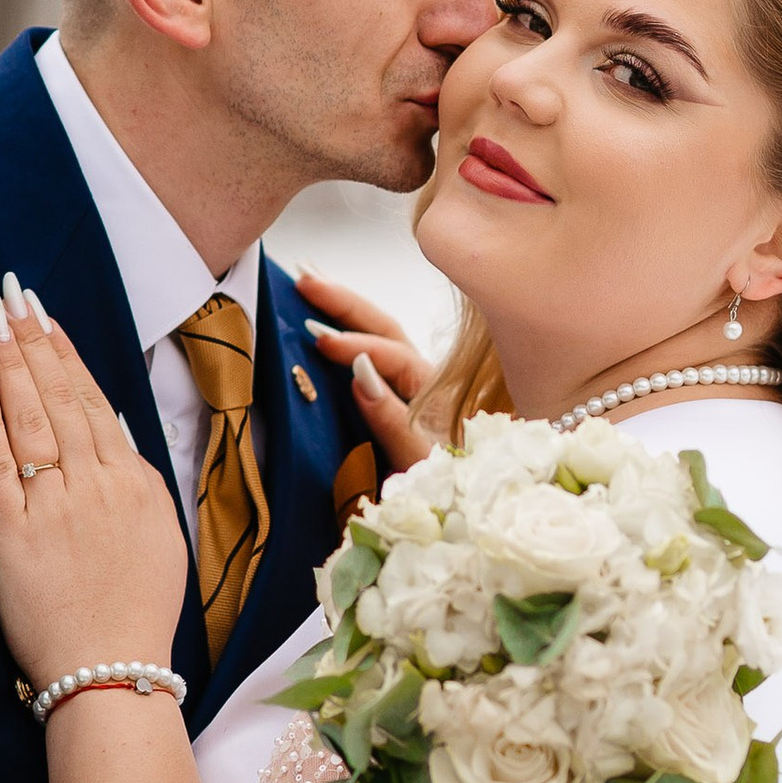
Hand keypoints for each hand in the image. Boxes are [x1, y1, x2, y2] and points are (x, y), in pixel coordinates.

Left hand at [0, 281, 191, 692]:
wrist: (112, 674)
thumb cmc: (134, 612)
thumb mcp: (158, 536)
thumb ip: (135, 479)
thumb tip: (108, 426)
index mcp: (134, 482)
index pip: (93, 399)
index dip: (64, 352)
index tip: (44, 315)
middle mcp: (97, 485)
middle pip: (59, 396)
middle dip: (32, 340)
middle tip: (11, 294)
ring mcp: (55, 507)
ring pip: (30, 418)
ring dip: (8, 365)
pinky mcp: (14, 535)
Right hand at [291, 264, 435, 476]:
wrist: (477, 504)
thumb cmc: (453, 485)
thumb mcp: (421, 457)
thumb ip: (390, 416)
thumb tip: (358, 371)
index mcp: (433, 388)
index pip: (388, 353)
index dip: (354, 345)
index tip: (319, 340)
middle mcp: (424, 378)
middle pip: (383, 326)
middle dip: (343, 301)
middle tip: (303, 278)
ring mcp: (414, 387)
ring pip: (379, 335)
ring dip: (344, 308)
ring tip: (309, 283)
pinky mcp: (401, 401)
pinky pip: (374, 356)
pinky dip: (348, 333)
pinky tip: (328, 321)